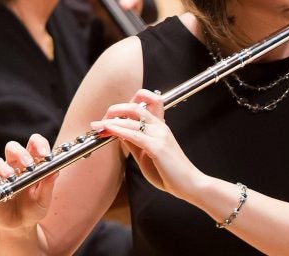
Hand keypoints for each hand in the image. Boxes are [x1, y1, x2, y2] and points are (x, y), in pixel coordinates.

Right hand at [0, 134, 55, 229]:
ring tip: (12, 177)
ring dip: (4, 168)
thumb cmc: (35, 208)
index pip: (34, 144)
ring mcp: (2, 175)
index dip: (39, 144)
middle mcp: (16, 166)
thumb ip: (48, 185)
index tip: (45, 155)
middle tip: (28, 165)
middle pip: (12, 147)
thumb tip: (55, 171)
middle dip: (20, 153)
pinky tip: (1, 189)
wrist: (20, 226)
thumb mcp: (44, 199)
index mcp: (32, 163)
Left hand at [90, 89, 204, 200]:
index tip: (110, 117)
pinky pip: (135, 135)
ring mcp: (160, 136)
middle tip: (101, 120)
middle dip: (115, 109)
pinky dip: (119, 130)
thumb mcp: (147, 155)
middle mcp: (160, 127)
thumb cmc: (170, 173)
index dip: (124, 107)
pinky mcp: (158, 147)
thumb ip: (135, 143)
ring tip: (98, 125)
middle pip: (136, 106)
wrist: (189, 184)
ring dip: (112, 119)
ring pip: (133, 118)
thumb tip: (119, 134)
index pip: (142, 105)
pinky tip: (109, 130)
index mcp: (160, 127)